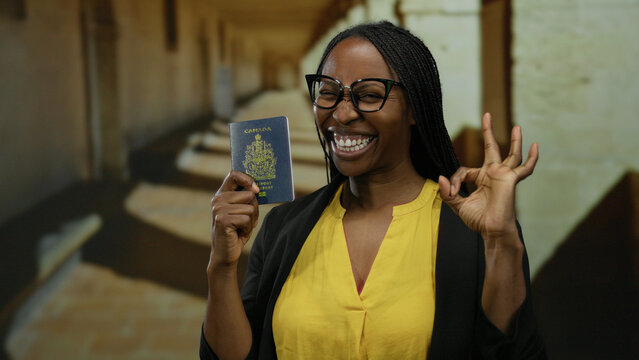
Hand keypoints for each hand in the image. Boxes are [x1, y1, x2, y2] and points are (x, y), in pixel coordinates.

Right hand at [210, 170, 259, 267]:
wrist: (225, 254)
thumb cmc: (236, 231)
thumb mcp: (242, 211)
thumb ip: (247, 199)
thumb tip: (258, 189)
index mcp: (222, 194)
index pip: (234, 175)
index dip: (247, 178)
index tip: (256, 189)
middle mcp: (218, 199)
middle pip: (250, 195)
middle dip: (254, 209)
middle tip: (245, 221)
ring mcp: (218, 209)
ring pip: (250, 208)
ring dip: (251, 221)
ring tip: (241, 228)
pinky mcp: (222, 220)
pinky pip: (247, 218)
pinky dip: (247, 228)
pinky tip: (238, 233)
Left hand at [438, 113, 538, 247]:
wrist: (491, 231)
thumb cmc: (478, 220)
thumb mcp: (458, 205)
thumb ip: (448, 192)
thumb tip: (440, 178)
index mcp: (481, 179)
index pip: (464, 170)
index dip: (455, 180)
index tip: (452, 190)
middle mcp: (493, 174)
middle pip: (491, 148)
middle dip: (488, 131)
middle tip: (487, 115)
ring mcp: (504, 176)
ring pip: (511, 154)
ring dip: (514, 140)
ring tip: (516, 126)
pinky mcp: (511, 179)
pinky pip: (524, 167)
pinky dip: (531, 158)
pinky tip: (535, 146)